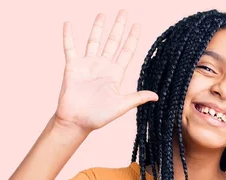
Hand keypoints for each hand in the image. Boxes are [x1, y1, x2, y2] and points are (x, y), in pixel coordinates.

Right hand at [53, 10, 157, 133]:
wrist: (77, 121)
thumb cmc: (99, 117)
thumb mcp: (121, 106)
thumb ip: (136, 98)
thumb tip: (156, 96)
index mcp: (115, 74)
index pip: (126, 52)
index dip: (132, 39)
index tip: (137, 25)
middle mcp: (102, 66)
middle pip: (112, 42)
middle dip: (118, 27)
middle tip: (124, 12)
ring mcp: (87, 65)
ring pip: (94, 41)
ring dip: (98, 28)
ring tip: (102, 14)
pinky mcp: (73, 66)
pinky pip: (70, 48)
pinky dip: (68, 36)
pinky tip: (68, 24)